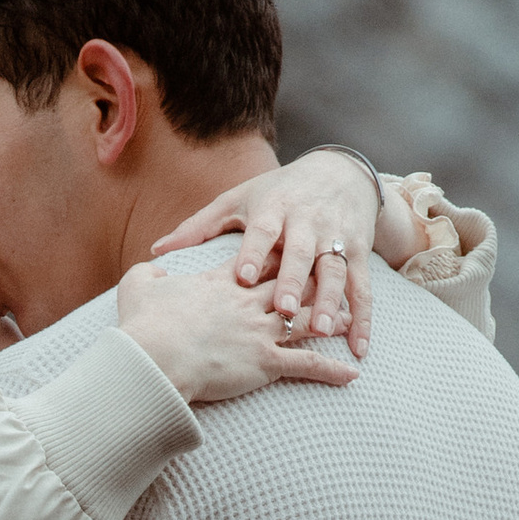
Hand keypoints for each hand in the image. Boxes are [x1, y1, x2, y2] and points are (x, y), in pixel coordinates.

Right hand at [115, 252, 361, 401]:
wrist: (154, 357)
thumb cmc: (143, 325)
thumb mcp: (137, 288)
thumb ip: (148, 273)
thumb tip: (153, 266)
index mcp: (219, 282)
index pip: (254, 263)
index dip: (272, 256)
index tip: (287, 249)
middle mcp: (247, 301)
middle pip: (288, 285)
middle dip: (310, 280)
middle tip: (329, 277)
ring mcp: (259, 331)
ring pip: (305, 320)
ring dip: (327, 320)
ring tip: (345, 320)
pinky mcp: (265, 361)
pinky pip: (307, 365)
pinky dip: (331, 370)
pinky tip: (351, 374)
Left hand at [152, 148, 409, 355]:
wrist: (340, 172)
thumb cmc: (278, 192)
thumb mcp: (239, 200)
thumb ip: (200, 226)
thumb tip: (156, 249)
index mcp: (275, 208)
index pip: (263, 231)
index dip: (253, 253)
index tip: (240, 278)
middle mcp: (308, 222)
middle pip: (301, 253)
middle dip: (293, 280)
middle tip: (283, 309)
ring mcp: (336, 238)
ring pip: (334, 271)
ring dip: (329, 301)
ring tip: (320, 330)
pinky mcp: (359, 252)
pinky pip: (362, 289)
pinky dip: (362, 318)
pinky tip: (357, 347)